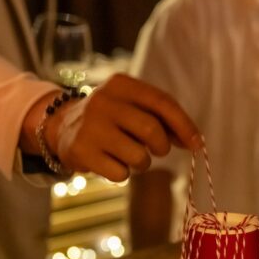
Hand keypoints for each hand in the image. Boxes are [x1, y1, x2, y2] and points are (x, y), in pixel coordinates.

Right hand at [22, 74, 201, 181]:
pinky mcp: (82, 152)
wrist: (61, 128)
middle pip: (152, 131)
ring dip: (142, 163)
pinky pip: (120, 173)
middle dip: (162, 147)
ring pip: (138, 157)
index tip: (197, 145)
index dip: (184, 126)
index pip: (162, 103)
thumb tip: (194, 142)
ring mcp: (91, 127)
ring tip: (128, 155)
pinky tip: (109, 162)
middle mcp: (104, 101)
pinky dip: (122, 174)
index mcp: (121, 84)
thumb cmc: (111, 119)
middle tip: (157, 151)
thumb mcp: (133, 108)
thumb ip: (163, 120)